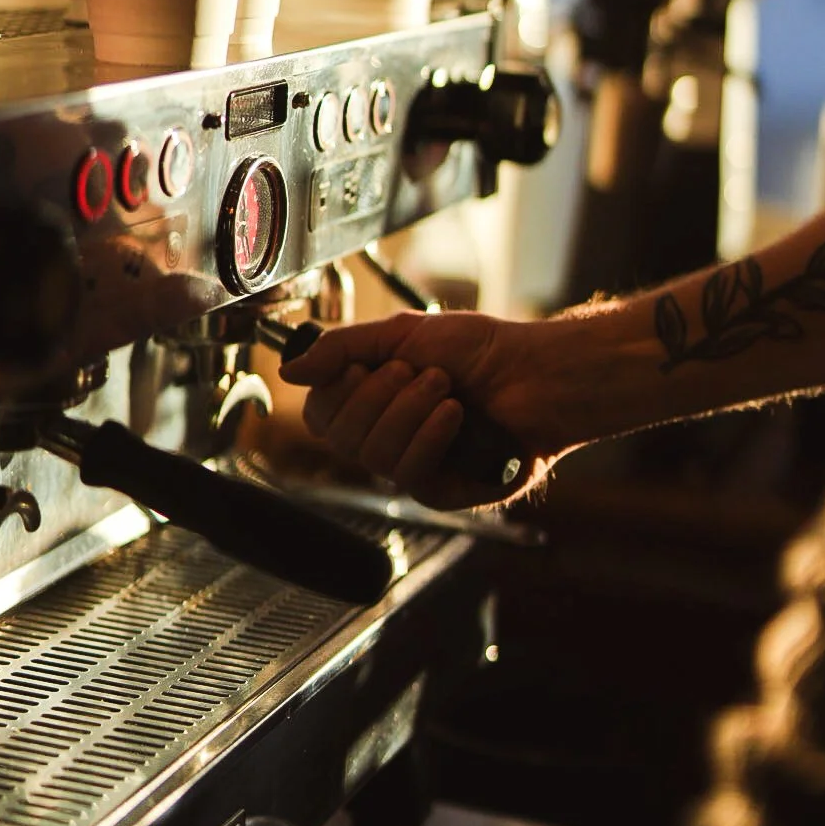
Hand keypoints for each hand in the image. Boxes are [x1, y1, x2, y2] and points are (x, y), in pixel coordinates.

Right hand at [278, 309, 584, 509]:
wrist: (535, 373)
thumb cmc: (480, 352)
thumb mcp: (402, 334)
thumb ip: (341, 349)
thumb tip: (289, 370)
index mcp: (370, 401)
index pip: (319, 413)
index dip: (338, 390)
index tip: (367, 366)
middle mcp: (385, 437)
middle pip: (342, 436)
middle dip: (383, 394)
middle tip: (425, 373)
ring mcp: (410, 466)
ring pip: (375, 454)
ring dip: (412, 410)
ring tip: (446, 389)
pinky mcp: (440, 491)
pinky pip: (409, 473)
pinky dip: (431, 435)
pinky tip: (456, 417)